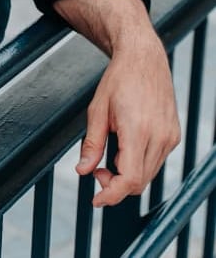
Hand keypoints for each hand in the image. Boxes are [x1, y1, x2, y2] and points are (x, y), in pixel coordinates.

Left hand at [76, 32, 180, 206]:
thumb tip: (82, 171)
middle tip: (97, 169)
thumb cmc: (118, 80)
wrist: (143, 58)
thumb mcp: (97, 109)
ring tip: (111, 153)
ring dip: (127, 174)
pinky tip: (126, 145)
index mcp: (137, 129)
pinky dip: (139, 162)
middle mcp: (159, 136)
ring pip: (148, 174)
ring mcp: (170, 137)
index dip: (111, 195)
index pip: (129, 179)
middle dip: (115, 183)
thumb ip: (91, 144)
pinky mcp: (174, 135)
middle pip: (138, 182)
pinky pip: (156, 161)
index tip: (96, 200)